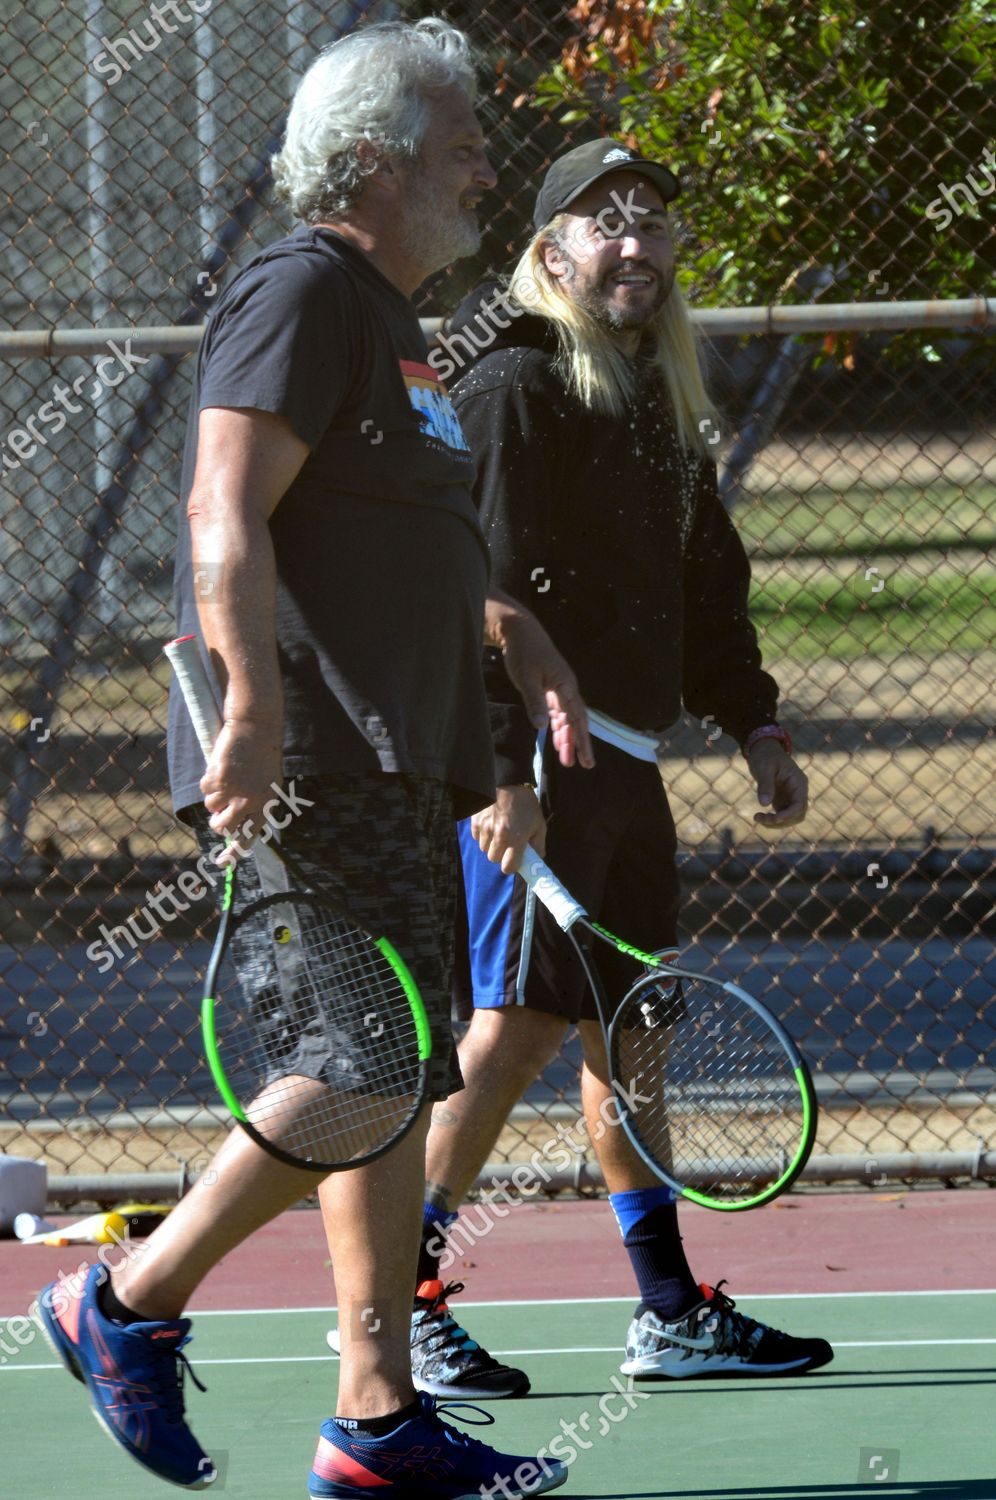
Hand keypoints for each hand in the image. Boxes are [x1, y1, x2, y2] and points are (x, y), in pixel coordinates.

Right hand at [201, 717, 282, 865]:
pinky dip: (208, 780)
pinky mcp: (219, 780)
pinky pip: (205, 790)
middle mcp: (251, 802)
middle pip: (224, 826)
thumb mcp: (267, 782)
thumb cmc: (261, 754)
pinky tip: (222, 766)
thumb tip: (232, 827)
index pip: (250, 835)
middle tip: (220, 809)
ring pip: (210, 807)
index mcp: (267, 804)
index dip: (235, 852)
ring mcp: (234, 791)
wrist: (256, 726)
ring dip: (214, 795)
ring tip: (227, 775)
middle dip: (217, 820)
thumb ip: (253, 805)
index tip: (222, 863)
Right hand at [470, 785, 545, 874]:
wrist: (509, 782)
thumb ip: (539, 844)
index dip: (511, 866)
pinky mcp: (475, 821)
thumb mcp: (539, 824)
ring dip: (491, 845)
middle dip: (500, 854)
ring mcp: (485, 828)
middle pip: (493, 859)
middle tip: (507, 844)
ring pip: (484, 849)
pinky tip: (491, 825)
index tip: (514, 860)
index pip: (508, 867)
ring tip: (499, 832)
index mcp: (516, 839)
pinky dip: (483, 835)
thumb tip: (538, 859)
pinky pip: (476, 837)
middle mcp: (499, 836)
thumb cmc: (526, 804)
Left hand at [498, 612, 594, 770]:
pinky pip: (559, 712)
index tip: (586, 759)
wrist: (520, 630)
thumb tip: (541, 727)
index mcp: (565, 685)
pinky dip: (559, 726)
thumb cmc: (523, 652)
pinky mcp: (550, 688)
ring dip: (568, 738)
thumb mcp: (526, 678)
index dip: (582, 740)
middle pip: (576, 720)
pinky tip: (558, 740)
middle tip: (582, 765)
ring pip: (567, 718)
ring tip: (567, 760)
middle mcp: (567, 688)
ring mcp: (559, 688)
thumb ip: (534, 702)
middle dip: (579, 743)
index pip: (577, 718)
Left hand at [747, 741, 807, 827]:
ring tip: (757, 818)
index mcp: (798, 782)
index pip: (800, 805)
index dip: (788, 815)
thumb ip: (765, 784)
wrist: (764, 750)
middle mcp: (798, 791)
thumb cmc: (765, 755)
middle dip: (781, 821)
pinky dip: (772, 820)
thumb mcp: (764, 767)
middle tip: (760, 818)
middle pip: (797, 815)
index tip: (773, 818)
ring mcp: (791, 797)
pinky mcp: (783, 800)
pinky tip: (759, 817)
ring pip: (790, 818)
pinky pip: (782, 816)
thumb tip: (764, 804)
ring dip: (776, 823)